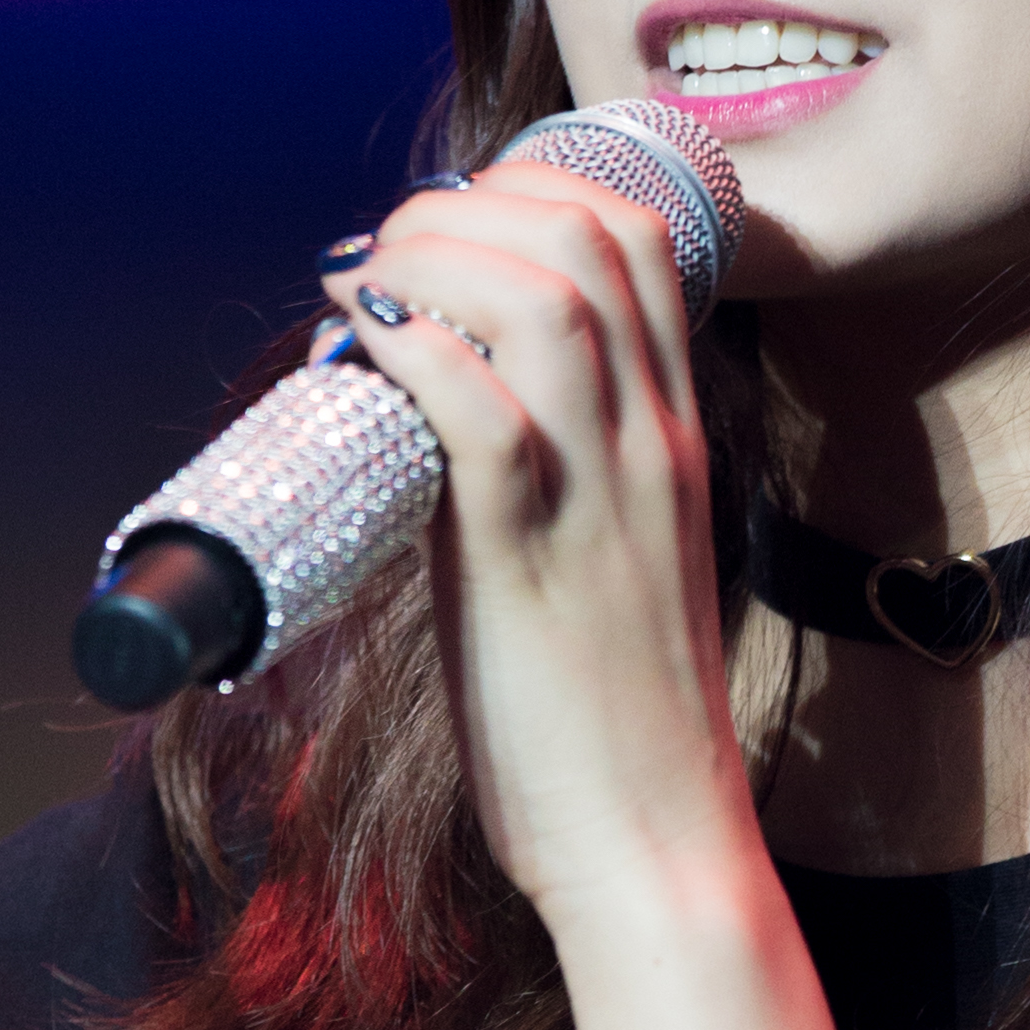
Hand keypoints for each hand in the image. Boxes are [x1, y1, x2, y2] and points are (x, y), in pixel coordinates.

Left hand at [321, 166, 761, 934]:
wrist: (652, 842)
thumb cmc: (612, 715)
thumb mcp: (612, 557)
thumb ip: (556, 474)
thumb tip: (438, 413)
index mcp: (670, 437)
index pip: (640, 241)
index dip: (535, 187)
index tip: (453, 218)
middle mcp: (648, 442)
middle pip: (587, 234)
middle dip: (470, 201)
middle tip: (391, 246)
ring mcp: (598, 492)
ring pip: (540, 294)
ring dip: (432, 254)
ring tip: (365, 278)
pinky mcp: (528, 554)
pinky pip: (477, 406)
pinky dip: (409, 344)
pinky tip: (359, 338)